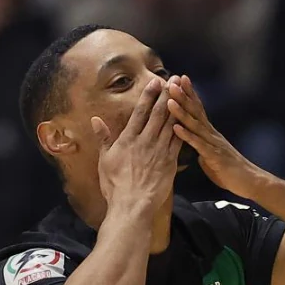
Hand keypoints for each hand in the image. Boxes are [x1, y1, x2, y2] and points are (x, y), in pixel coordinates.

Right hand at [91, 78, 182, 208]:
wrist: (132, 205)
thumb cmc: (115, 185)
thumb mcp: (104, 160)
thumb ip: (103, 138)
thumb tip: (95, 120)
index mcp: (128, 139)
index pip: (140, 112)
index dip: (148, 95)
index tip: (156, 82)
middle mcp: (145, 141)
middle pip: (158, 113)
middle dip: (166, 95)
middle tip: (174, 80)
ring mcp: (159, 151)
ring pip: (170, 124)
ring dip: (176, 107)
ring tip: (183, 93)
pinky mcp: (170, 162)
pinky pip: (178, 141)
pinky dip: (183, 128)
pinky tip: (188, 117)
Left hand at [165, 74, 269, 197]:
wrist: (250, 182)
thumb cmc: (231, 172)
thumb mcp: (211, 157)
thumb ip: (201, 148)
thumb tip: (191, 145)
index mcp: (210, 134)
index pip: (198, 110)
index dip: (189, 94)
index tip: (179, 79)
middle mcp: (212, 135)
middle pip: (196, 112)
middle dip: (183, 96)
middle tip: (172, 80)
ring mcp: (214, 144)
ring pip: (195, 125)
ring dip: (182, 112)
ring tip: (170, 100)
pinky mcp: (214, 156)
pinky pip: (198, 145)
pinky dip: (187, 136)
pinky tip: (176, 128)